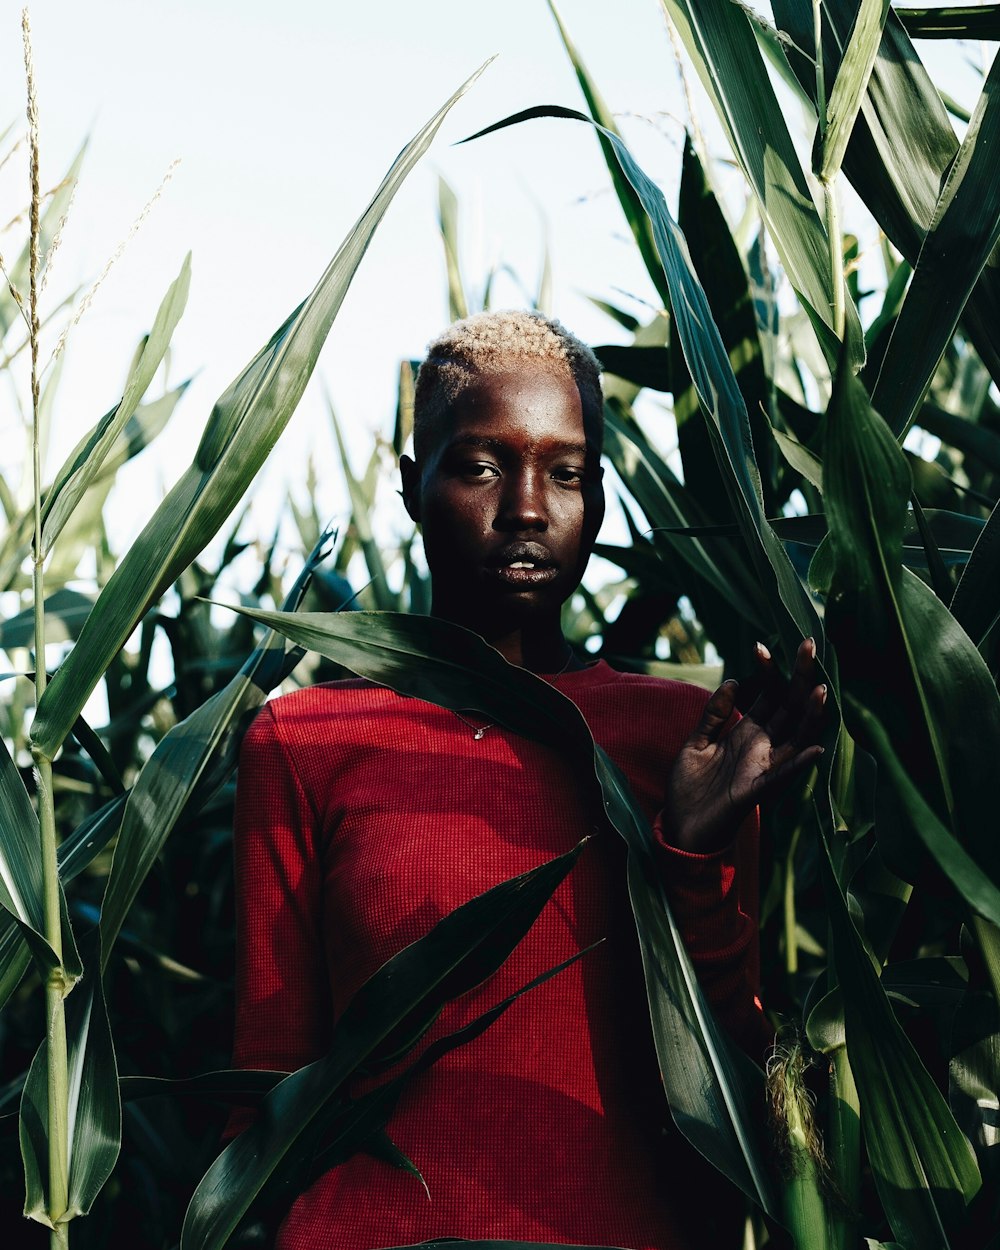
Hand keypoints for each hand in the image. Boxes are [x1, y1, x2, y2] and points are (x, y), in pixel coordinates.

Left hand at [663, 638, 826, 853]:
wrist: (680, 829)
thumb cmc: (690, 789)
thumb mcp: (696, 743)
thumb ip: (713, 714)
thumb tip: (732, 680)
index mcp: (746, 734)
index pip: (767, 696)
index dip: (768, 671)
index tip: (762, 644)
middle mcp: (760, 747)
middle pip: (788, 707)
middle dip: (798, 677)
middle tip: (809, 643)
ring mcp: (761, 769)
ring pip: (794, 738)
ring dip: (809, 716)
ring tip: (821, 689)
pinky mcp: (754, 792)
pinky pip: (780, 776)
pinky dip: (798, 764)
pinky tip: (814, 750)